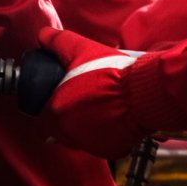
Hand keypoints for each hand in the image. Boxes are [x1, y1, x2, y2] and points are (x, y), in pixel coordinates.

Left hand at [38, 25, 146, 158]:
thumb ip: (57, 41)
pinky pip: (100, 144)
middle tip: (83, 98)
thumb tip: (43, 35)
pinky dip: (103, 134)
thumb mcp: (80, 48)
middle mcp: (69, 133)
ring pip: (79, 136)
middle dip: (68, 113)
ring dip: (84, 124)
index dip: (53, 101)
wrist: (143, 91)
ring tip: (97, 107)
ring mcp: (90, 144)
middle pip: (60, 126)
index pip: (44, 112)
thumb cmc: (111, 72)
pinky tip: (110, 119)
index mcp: (56, 111)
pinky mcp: (110, 150)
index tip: (64, 93)